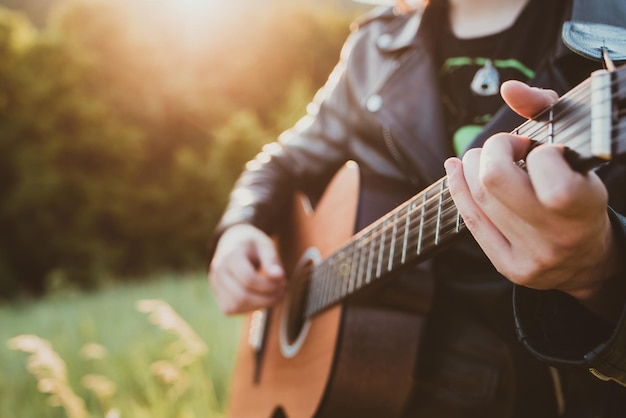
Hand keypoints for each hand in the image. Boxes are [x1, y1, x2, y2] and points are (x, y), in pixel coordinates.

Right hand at [209, 224, 285, 314]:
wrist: (232, 242)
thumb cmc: (252, 245)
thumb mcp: (265, 245)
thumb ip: (271, 260)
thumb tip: (279, 276)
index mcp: (230, 255)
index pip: (249, 279)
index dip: (269, 286)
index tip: (283, 282)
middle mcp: (218, 270)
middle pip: (241, 296)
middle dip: (266, 299)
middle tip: (281, 292)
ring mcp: (215, 283)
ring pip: (235, 306)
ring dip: (258, 306)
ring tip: (273, 296)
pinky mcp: (216, 293)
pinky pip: (231, 309)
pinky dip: (248, 308)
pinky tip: (260, 298)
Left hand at [444, 80, 619, 318]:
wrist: (588, 260)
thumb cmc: (581, 195)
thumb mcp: (578, 153)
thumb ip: (547, 111)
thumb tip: (509, 88)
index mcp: (584, 206)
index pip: (547, 165)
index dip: (538, 148)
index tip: (541, 149)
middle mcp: (557, 235)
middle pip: (495, 178)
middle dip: (493, 149)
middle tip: (506, 147)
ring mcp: (531, 256)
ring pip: (479, 197)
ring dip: (472, 164)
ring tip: (485, 157)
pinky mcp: (509, 266)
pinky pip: (471, 220)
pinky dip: (458, 188)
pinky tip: (456, 169)